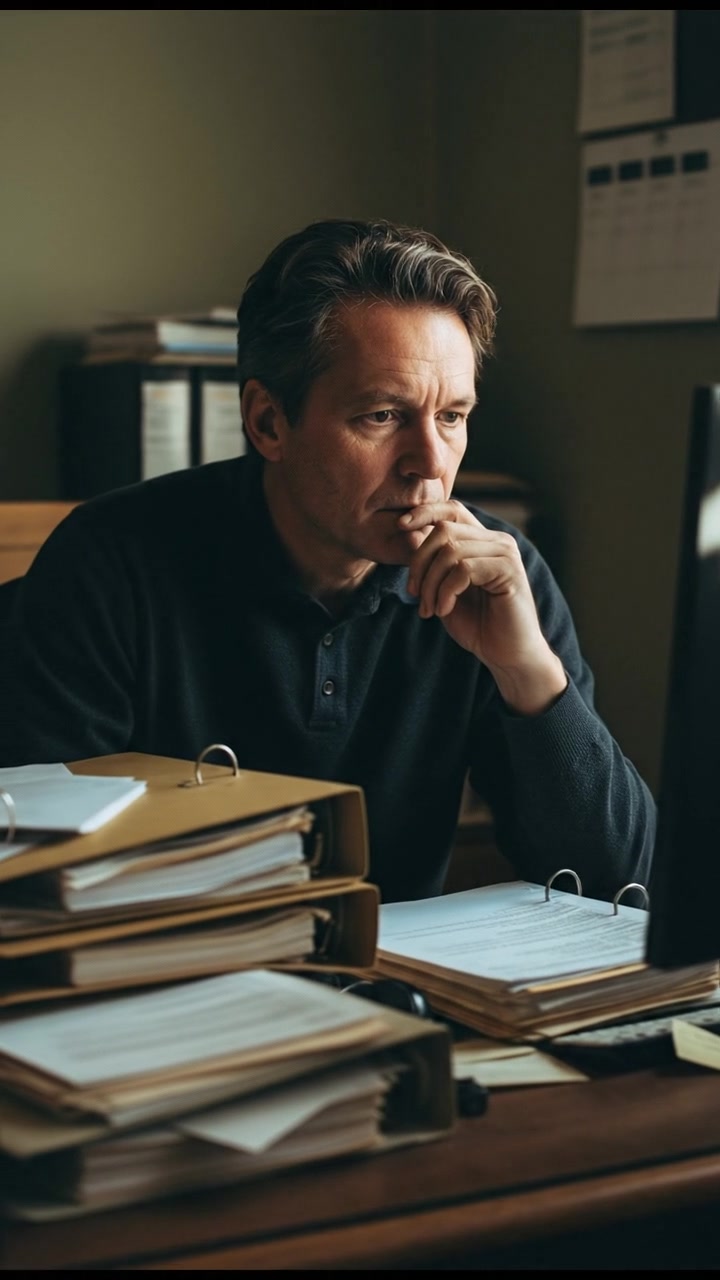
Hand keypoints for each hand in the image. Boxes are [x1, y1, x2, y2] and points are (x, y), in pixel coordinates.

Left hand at [400, 501, 567, 714]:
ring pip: (450, 551)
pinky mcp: (509, 571)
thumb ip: (432, 564)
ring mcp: (505, 553)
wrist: (508, 655)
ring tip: (430, 609)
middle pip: (443, 530)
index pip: (452, 510)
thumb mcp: (445, 590)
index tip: (400, 526)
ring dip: (431, 584)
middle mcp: (496, 541)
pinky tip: (444, 610)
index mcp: (482, 541)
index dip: (425, 512)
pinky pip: (464, 569)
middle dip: (420, 563)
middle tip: (416, 595)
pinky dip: (446, 592)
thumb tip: (408, 534)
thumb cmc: (478, 625)